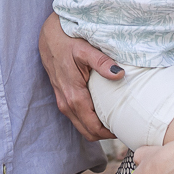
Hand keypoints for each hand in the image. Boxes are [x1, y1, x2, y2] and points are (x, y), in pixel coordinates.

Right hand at [38, 12, 121, 140]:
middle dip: (105, 135)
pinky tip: (102, 111)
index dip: (109, 133)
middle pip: (88, 132)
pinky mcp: (62, 99)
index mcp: (74, 96)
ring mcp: (63, 103)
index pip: (93, 127)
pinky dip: (89, 121)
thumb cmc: (68, 42)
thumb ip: (102, 63)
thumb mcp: (85, 49)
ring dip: (97, 129)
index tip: (125, 129)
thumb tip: (120, 75)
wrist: (48, 38)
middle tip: (123, 127)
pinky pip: (77, 118)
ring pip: (81, 127)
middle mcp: (66, 104)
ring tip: (115, 121)